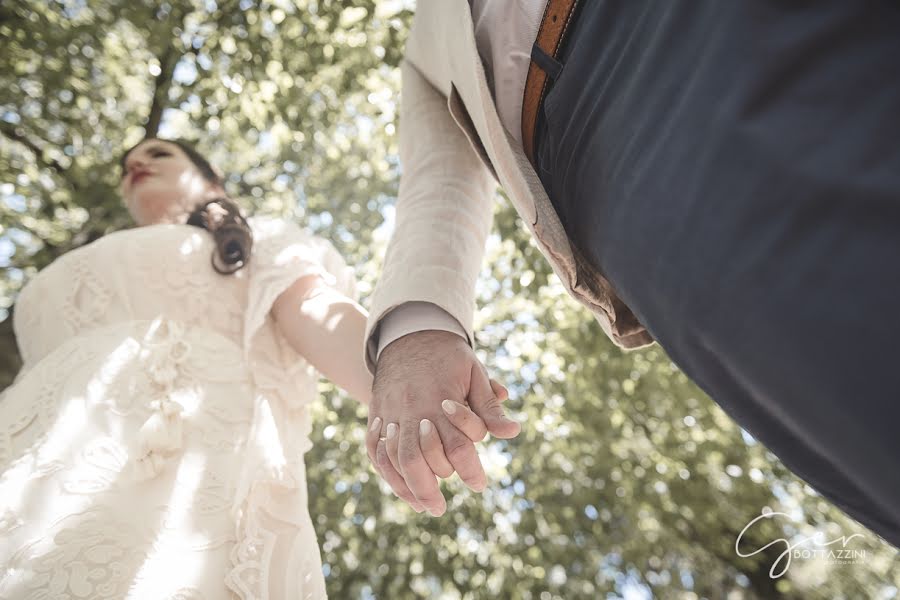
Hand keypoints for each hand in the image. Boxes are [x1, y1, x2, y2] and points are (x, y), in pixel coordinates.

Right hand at [366, 330, 520, 515]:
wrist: (408, 334)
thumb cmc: (448, 356)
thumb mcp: (474, 373)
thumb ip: (488, 406)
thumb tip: (512, 432)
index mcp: (441, 401)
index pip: (457, 445)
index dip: (469, 470)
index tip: (479, 486)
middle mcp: (413, 410)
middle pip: (418, 459)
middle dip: (432, 487)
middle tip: (442, 507)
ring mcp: (391, 414)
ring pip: (394, 458)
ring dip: (408, 487)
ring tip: (424, 505)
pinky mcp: (377, 415)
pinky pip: (376, 450)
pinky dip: (387, 472)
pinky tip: (402, 488)